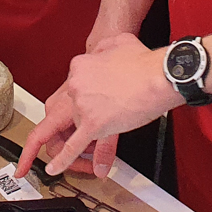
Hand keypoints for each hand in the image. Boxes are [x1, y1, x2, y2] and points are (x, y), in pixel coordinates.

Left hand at [16, 34, 179, 176]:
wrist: (158, 76)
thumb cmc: (143, 62)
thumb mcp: (119, 43)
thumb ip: (105, 48)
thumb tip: (103, 52)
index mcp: (79, 67)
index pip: (75, 86)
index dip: (89, 95)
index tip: (100, 97)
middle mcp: (75, 85)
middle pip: (74, 108)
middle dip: (88, 114)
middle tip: (106, 114)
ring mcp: (82, 106)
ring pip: (78, 125)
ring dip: (90, 129)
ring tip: (112, 125)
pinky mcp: (92, 125)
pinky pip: (72, 147)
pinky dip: (62, 160)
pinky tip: (53, 168)